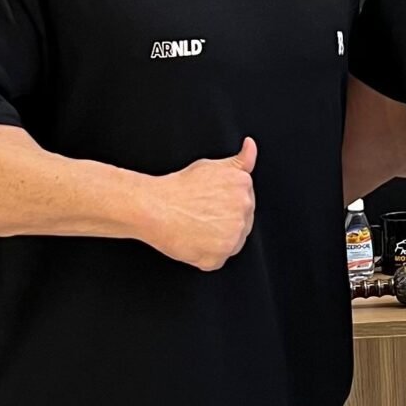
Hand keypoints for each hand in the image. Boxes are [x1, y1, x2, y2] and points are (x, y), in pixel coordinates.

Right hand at [141, 138, 256, 269]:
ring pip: (231, 242)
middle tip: (200, 214)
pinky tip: (192, 239)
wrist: (155, 207)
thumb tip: (251, 146)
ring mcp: (233, 235)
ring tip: (195, 226)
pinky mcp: (219, 256)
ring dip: (216, 239)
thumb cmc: (179, 187)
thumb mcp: (212, 166)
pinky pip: (216, 260)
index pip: (245, 202)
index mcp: (243, 185)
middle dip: (224, 221)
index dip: (225, 204)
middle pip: (241, 223)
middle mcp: (243, 210)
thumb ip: (240, 160)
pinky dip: (204, 254)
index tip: (209, 204)